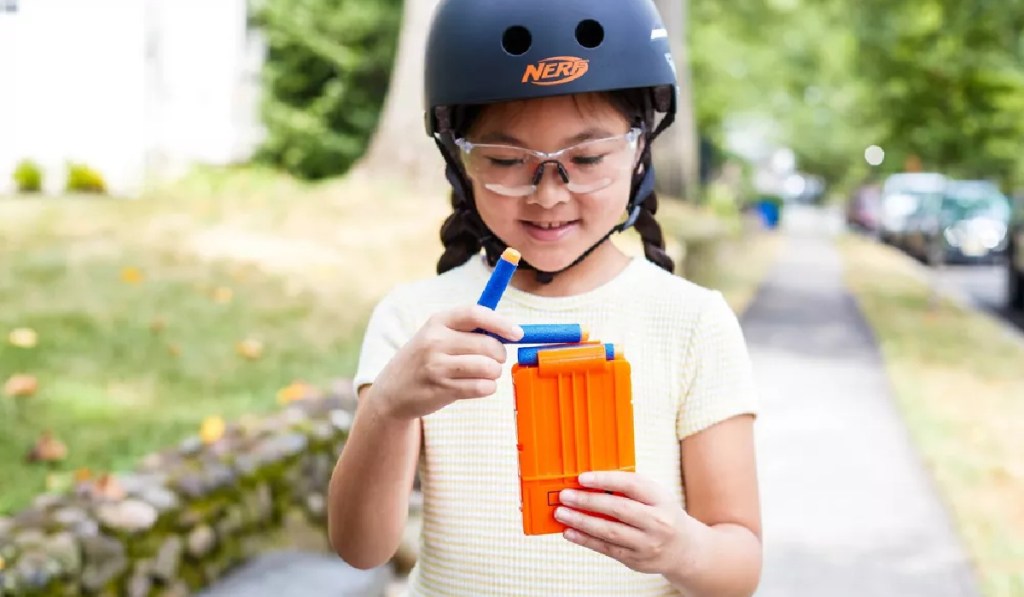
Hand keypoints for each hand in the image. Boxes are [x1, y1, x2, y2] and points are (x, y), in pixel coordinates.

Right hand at [370, 305, 522, 420]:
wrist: (392, 391)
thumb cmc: (424, 360)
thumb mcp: (436, 335)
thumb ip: (466, 330)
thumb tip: (507, 331)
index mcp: (437, 322)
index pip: (475, 314)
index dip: (501, 322)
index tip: (518, 333)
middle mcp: (435, 341)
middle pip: (488, 344)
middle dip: (500, 354)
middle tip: (496, 359)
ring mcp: (437, 366)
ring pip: (488, 367)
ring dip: (494, 373)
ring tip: (486, 374)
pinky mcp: (441, 389)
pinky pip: (481, 387)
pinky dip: (487, 388)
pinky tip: (478, 386)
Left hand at [554, 471, 698, 575]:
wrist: (685, 550)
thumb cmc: (663, 515)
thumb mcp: (655, 496)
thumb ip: (629, 488)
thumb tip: (591, 481)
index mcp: (660, 499)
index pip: (632, 485)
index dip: (605, 479)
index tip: (582, 477)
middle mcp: (656, 522)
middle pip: (618, 509)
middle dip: (588, 501)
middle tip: (565, 496)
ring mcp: (647, 544)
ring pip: (610, 531)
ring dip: (582, 522)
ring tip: (562, 514)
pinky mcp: (636, 560)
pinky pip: (606, 548)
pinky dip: (586, 540)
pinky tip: (570, 532)